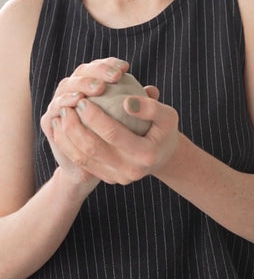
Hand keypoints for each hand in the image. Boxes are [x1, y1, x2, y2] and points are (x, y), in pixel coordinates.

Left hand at [41, 58, 179, 185]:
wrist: (163, 155)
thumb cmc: (164, 128)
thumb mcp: (168, 114)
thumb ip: (151, 107)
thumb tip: (126, 102)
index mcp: (146, 154)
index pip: (113, 134)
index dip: (94, 116)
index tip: (83, 99)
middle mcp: (132, 170)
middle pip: (93, 148)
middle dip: (74, 126)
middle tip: (66, 107)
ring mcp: (119, 178)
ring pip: (84, 158)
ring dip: (67, 137)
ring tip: (61, 116)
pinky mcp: (110, 179)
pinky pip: (84, 164)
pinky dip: (70, 147)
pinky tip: (63, 130)